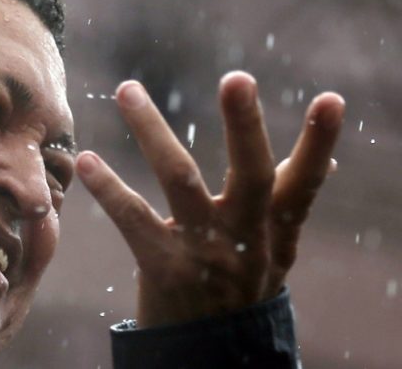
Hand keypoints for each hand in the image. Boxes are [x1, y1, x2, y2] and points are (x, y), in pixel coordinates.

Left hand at [75, 72, 343, 327]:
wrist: (212, 350)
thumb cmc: (243, 285)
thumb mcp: (277, 250)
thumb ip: (290, 204)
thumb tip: (329, 162)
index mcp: (276, 229)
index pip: (305, 182)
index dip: (320, 143)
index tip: (333, 99)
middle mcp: (245, 237)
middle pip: (250, 175)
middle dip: (245, 126)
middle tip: (237, 79)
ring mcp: (204, 252)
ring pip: (180, 179)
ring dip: (152, 130)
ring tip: (127, 89)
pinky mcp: (164, 267)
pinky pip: (133, 219)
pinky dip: (109, 187)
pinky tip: (87, 158)